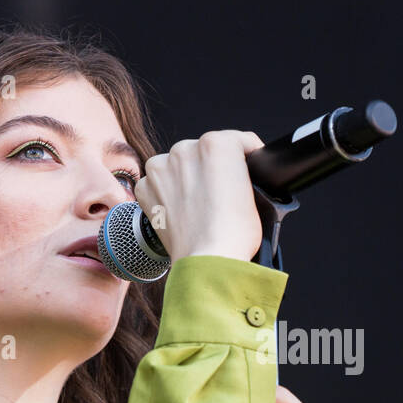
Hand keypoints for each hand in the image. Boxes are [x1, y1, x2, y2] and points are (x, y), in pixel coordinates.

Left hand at [132, 130, 264, 262]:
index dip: (245, 157)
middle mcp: (186, 148)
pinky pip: (157, 183)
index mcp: (217, 144)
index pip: (236, 141)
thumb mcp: (255, 194)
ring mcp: (162, 167)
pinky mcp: (146, 188)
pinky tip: (181, 211)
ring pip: (178, 165)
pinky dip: (166, 194)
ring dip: (186, 178)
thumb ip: (241, 172)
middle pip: (203, 151)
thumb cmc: (234, 233)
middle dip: (211, 169)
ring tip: (199, 205)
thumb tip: (232, 175)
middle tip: (220, 195)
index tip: (245, 169)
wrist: (208, 260)